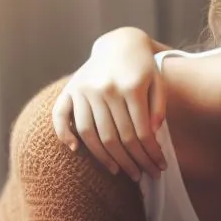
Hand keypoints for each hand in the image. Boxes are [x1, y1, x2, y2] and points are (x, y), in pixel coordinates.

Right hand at [51, 27, 167, 179]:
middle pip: (117, 138)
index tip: (160, 168)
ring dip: (106, 158)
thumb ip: (159, 108)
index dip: (150, 154)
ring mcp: (84, 90)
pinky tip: (75, 151)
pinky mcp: (70, 89)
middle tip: (143, 176)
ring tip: (120, 172)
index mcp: (130, 87)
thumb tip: (152, 135)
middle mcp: (105, 89)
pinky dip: (64, 134)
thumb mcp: (159, 84)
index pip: (140, 132)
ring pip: (92, 134)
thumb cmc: (144, 69)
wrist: (121, 44)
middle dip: (133, 162)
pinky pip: (61, 115)